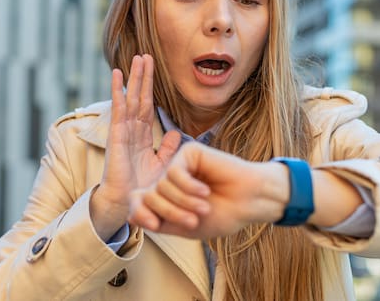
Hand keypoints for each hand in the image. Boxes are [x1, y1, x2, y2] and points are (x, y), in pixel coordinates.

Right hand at [90, 54, 181, 239]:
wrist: (127, 203)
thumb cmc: (142, 187)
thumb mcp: (161, 165)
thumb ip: (167, 148)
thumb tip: (176, 132)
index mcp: (141, 136)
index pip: (147, 105)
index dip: (150, 88)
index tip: (152, 69)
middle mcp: (131, 129)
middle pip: (139, 97)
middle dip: (143, 77)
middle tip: (145, 55)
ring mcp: (122, 130)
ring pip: (130, 98)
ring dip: (133, 78)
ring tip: (136, 58)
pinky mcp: (116, 134)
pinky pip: (118, 108)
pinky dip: (117, 90)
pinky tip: (116, 74)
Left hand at [128, 141, 290, 238]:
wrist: (250, 203)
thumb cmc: (223, 215)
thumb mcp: (185, 227)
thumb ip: (158, 222)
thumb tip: (130, 214)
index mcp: (167, 198)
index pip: (139, 204)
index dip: (142, 215)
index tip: (155, 225)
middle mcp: (169, 181)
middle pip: (149, 196)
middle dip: (169, 211)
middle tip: (193, 221)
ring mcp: (178, 166)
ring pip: (161, 185)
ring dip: (183, 201)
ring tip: (204, 207)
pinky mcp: (188, 153)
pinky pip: (174, 172)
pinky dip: (188, 187)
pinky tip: (205, 191)